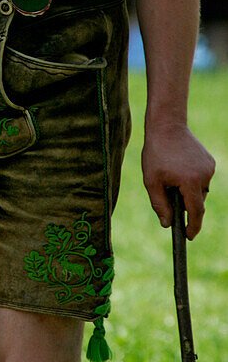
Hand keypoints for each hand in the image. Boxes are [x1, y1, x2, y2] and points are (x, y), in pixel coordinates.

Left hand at [142, 121, 214, 238]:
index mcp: (190, 182)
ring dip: (188, 190)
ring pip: (199, 190)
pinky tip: (179, 168)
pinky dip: (191, 179)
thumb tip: (167, 224)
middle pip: (196, 201)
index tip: (188, 236)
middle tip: (168, 192)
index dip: (192, 226)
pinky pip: (201, 177)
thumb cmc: (156, 152)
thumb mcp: (151, 180)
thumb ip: (159, 204)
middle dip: (184, 203)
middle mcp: (204, 176)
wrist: (167, 125)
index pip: (196, 212)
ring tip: (171, 176)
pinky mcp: (209, 161)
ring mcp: (209, 167)